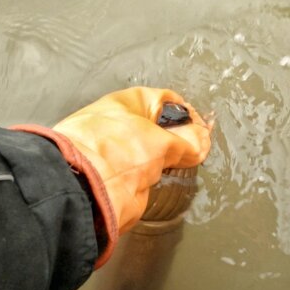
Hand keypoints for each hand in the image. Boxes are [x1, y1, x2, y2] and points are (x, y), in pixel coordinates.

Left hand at [52, 87, 211, 233]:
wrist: (87, 188)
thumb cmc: (117, 150)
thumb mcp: (162, 141)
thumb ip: (186, 143)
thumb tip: (199, 145)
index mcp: (126, 103)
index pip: (164, 100)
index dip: (186, 113)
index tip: (202, 129)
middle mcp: (120, 124)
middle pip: (159, 127)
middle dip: (179, 139)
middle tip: (196, 149)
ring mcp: (117, 151)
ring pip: (152, 152)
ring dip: (167, 159)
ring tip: (182, 165)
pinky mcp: (117, 177)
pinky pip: (144, 173)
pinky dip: (156, 176)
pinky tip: (164, 179)